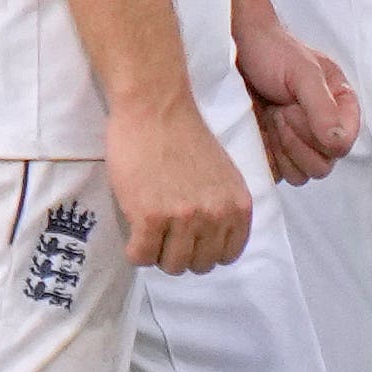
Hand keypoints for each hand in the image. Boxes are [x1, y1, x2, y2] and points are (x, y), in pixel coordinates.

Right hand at [104, 100, 255, 275]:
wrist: (155, 106)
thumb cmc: (184, 136)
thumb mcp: (224, 175)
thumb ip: (223, 207)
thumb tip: (212, 243)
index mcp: (238, 206)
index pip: (228, 256)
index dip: (205, 249)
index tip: (190, 237)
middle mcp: (216, 215)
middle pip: (199, 265)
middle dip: (180, 253)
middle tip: (165, 232)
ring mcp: (183, 218)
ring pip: (171, 266)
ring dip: (157, 253)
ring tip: (149, 230)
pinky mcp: (150, 217)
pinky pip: (141, 257)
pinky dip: (134, 250)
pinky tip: (133, 231)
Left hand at [235, 15, 362, 185]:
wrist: (234, 49)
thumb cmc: (272, 52)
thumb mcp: (303, 73)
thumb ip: (323, 107)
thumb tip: (338, 142)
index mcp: (340, 106)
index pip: (344, 143)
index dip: (321, 134)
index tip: (296, 107)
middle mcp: (323, 128)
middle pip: (323, 164)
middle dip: (297, 139)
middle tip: (280, 110)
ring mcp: (298, 143)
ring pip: (303, 174)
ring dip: (283, 148)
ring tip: (270, 117)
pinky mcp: (275, 154)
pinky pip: (279, 175)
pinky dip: (269, 157)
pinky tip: (260, 130)